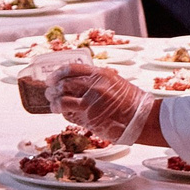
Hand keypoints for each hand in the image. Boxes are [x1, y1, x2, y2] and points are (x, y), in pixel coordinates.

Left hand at [38, 57, 158, 146]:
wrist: (141, 118)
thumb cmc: (129, 100)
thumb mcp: (114, 81)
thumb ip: (95, 79)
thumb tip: (74, 80)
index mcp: (100, 75)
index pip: (71, 69)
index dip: (57, 74)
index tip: (51, 78)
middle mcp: (94, 87)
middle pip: (63, 85)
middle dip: (52, 89)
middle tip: (49, 92)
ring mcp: (91, 104)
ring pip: (62, 101)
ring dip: (54, 103)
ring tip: (53, 105)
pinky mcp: (89, 119)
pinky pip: (70, 115)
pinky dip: (64, 114)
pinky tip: (65, 114)